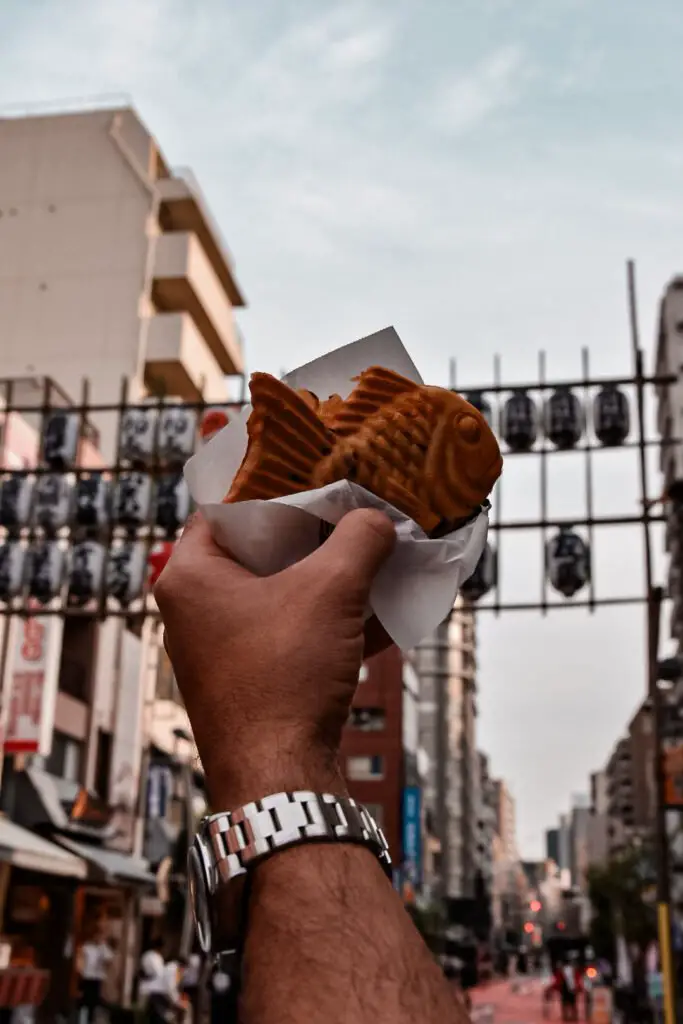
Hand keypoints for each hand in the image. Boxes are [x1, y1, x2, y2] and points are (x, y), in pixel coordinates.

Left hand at [155, 509, 395, 809]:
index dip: (275, 491)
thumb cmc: (284, 679)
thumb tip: (378, 520)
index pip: (227, 509)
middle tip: (351, 516)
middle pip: (258, 551)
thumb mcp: (331, 591)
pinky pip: (291, 635)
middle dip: (312, 537)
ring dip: (327, 580)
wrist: (280, 780)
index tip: (317, 481)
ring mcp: (221, 650)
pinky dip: (328, 622)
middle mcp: (195, 611)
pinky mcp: (250, 682)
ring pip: (280, 595)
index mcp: (190, 577)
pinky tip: (377, 615)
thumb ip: (359, 540)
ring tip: (372, 560)